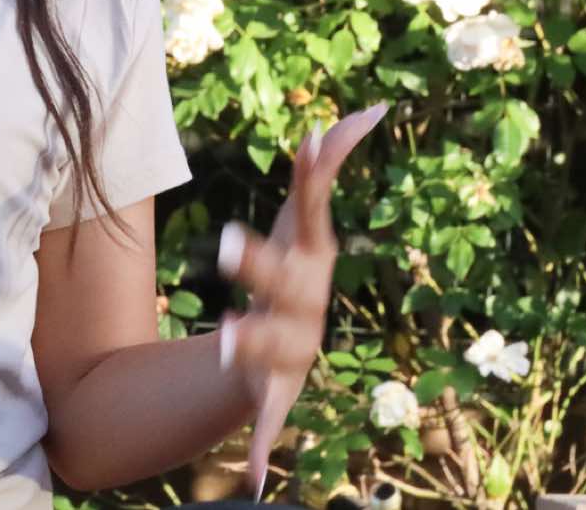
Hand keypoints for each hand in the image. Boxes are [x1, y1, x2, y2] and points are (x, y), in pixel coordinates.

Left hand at [216, 103, 387, 498]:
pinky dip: (263, 448)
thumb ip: (323, 171)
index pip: (306, 215)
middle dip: (258, 265)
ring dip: (254, 343)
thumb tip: (362, 113)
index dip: (307, 181)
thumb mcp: (302, 226)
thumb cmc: (293, 274)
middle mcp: (306, 307)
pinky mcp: (270, 394)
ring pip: (273, 349)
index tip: (306, 141)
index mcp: (311, 261)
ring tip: (229, 337)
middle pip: (283, 283)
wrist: (287, 351)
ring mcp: (291, 353)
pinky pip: (268, 422)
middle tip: (223, 244)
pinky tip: (254, 479)